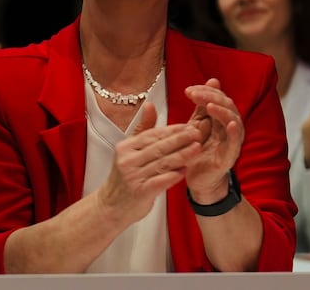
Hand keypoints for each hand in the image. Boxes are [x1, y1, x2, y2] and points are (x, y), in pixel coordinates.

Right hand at [96, 100, 200, 223]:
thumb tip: (149, 104)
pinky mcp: (140, 191)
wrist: (111, 205)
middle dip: (180, 139)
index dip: (171, 130)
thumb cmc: (125, 177)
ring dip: (182, 155)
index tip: (188, 125)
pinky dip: (173, 176)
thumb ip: (142, 129)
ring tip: (197, 149)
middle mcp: (128, 160)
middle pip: (159, 147)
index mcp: (126, 147)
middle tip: (197, 132)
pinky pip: (160, 181)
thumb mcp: (129, 150)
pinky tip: (185, 171)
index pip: (152, 135)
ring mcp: (133, 176)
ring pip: (162, 163)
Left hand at [184, 77, 244, 202]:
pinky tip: (229, 124)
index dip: (206, 91)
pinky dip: (234, 132)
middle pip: (228, 106)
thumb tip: (212, 81)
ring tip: (209, 105)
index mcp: (221, 120)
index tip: (189, 90)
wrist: (198, 180)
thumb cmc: (197, 151)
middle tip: (193, 94)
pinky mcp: (230, 157)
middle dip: (211, 97)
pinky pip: (235, 143)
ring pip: (233, 121)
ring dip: (222, 111)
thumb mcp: (195, 125)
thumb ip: (201, 106)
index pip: (219, 98)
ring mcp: (231, 142)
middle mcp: (229, 129)